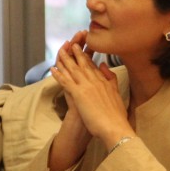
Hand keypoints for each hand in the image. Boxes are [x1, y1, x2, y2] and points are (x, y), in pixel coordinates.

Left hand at [49, 31, 130, 147]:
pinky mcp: (79, 94)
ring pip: (74, 69)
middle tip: (70, 43)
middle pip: (83, 64)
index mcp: (104, 81)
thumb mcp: (116, 92)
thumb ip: (111, 78)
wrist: (114, 127)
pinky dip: (59, 74)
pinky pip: (66, 81)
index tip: (82, 49)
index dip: (86, 56)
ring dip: (66, 59)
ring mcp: (86, 86)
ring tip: (60, 51)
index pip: (93, 65)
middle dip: (76, 53)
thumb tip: (104, 65)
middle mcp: (95, 80)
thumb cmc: (116, 115)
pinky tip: (53, 69)